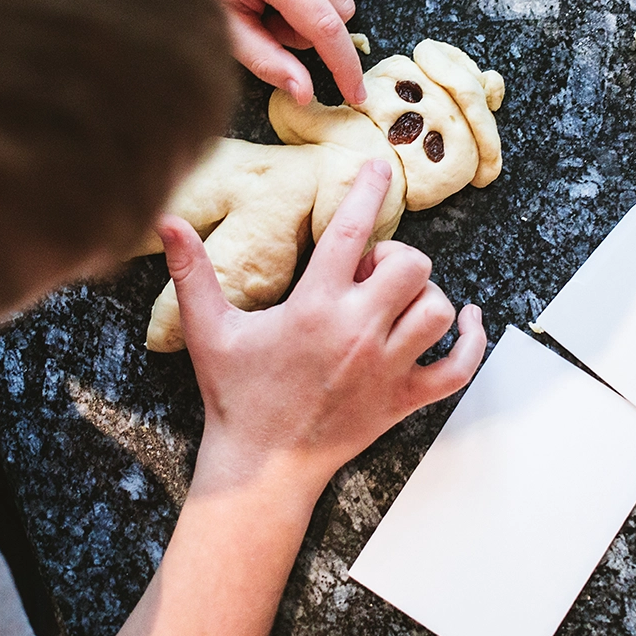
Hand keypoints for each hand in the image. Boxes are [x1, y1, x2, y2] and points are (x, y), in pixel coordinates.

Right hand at [156, 159, 485, 494]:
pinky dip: (472, 343)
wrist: (262, 467)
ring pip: (437, 309)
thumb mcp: (208, 331)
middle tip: (370, 274)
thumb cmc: (236, 397)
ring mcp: (387, 369)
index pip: (350, 232)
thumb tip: (164, 221)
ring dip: (425, 296)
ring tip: (395, 303)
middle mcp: (358, 333)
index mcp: (315, 307)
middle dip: (397, 257)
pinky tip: (467, 322)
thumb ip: (192, 273)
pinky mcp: (404, 399)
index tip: (374, 168)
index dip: (364, 192)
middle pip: (411, 266)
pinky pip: (459, 368)